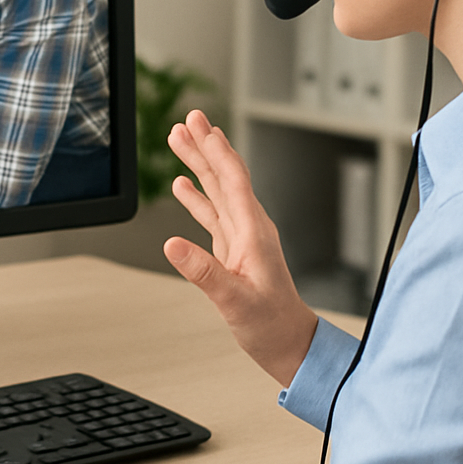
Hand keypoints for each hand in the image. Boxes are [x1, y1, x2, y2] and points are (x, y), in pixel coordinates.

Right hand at [165, 109, 318, 387]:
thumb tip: (172, 244)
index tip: (199, 124)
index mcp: (253, 232)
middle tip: (188, 119)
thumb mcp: (235, 301)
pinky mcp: (233, 251)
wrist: (290, 345)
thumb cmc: (271, 326)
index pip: (233, 180)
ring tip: (179, 141)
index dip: (215, 149)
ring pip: (216, 191)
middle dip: (205, 145)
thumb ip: (203, 272)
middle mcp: (249, 228)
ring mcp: (241, 238)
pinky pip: (212, 214)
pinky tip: (182, 187)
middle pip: (224, 176)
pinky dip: (196, 198)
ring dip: (197, 165)